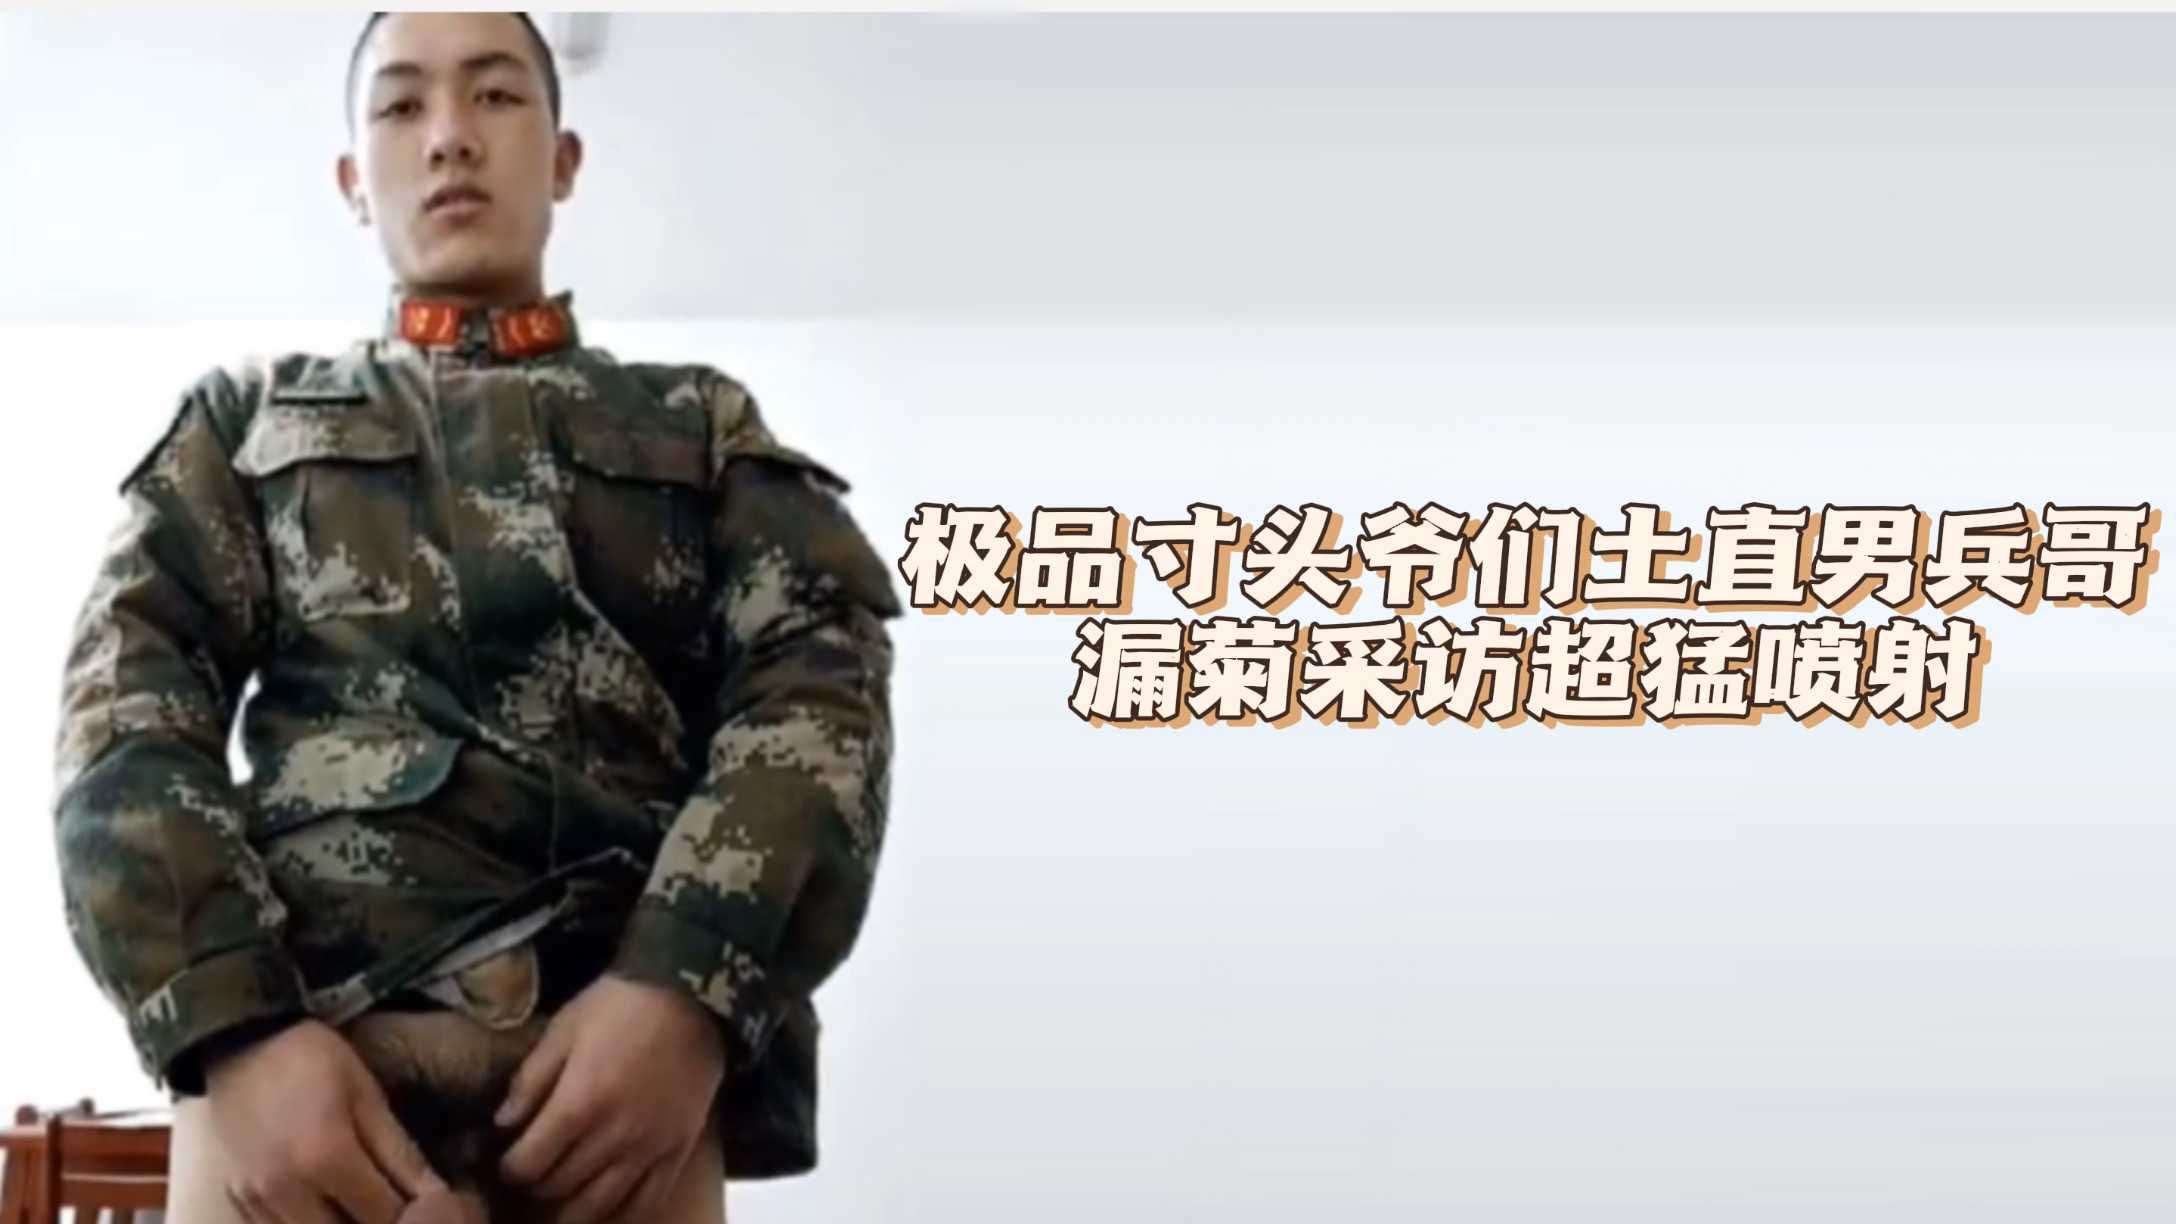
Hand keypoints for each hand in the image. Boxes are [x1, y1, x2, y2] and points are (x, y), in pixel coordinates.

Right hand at [203, 1017, 448, 1223]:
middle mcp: (286, 1191)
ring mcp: (255, 1201)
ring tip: (367, 1212)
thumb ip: (400, 1153)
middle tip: (401, 1214)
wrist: (242, 1043)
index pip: (383, 1215)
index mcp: (327, 1158)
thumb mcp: (367, 1096)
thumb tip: (439, 1196)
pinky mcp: (236, 1200)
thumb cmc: (315, 1059)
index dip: (416, 1219)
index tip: (436, 1211)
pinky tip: (331, 1213)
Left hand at [495, 973, 726, 1223]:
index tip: (506, 1158)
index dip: (509, 1167)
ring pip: (599, 1203)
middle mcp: (612, 1137)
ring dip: (572, 1208)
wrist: (694, 997)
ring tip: (561, 1198)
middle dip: (537, 1184)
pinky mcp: (678, 1151)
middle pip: (559, 1186)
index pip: (528, 1163)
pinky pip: (647, 1201)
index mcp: (578, 1104)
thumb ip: (531, 1079)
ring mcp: (649, 1149)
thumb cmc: (621, 1005)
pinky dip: (621, 1214)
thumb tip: (502, 1123)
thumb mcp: (565, 1028)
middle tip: (533, 1171)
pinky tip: (605, 1208)